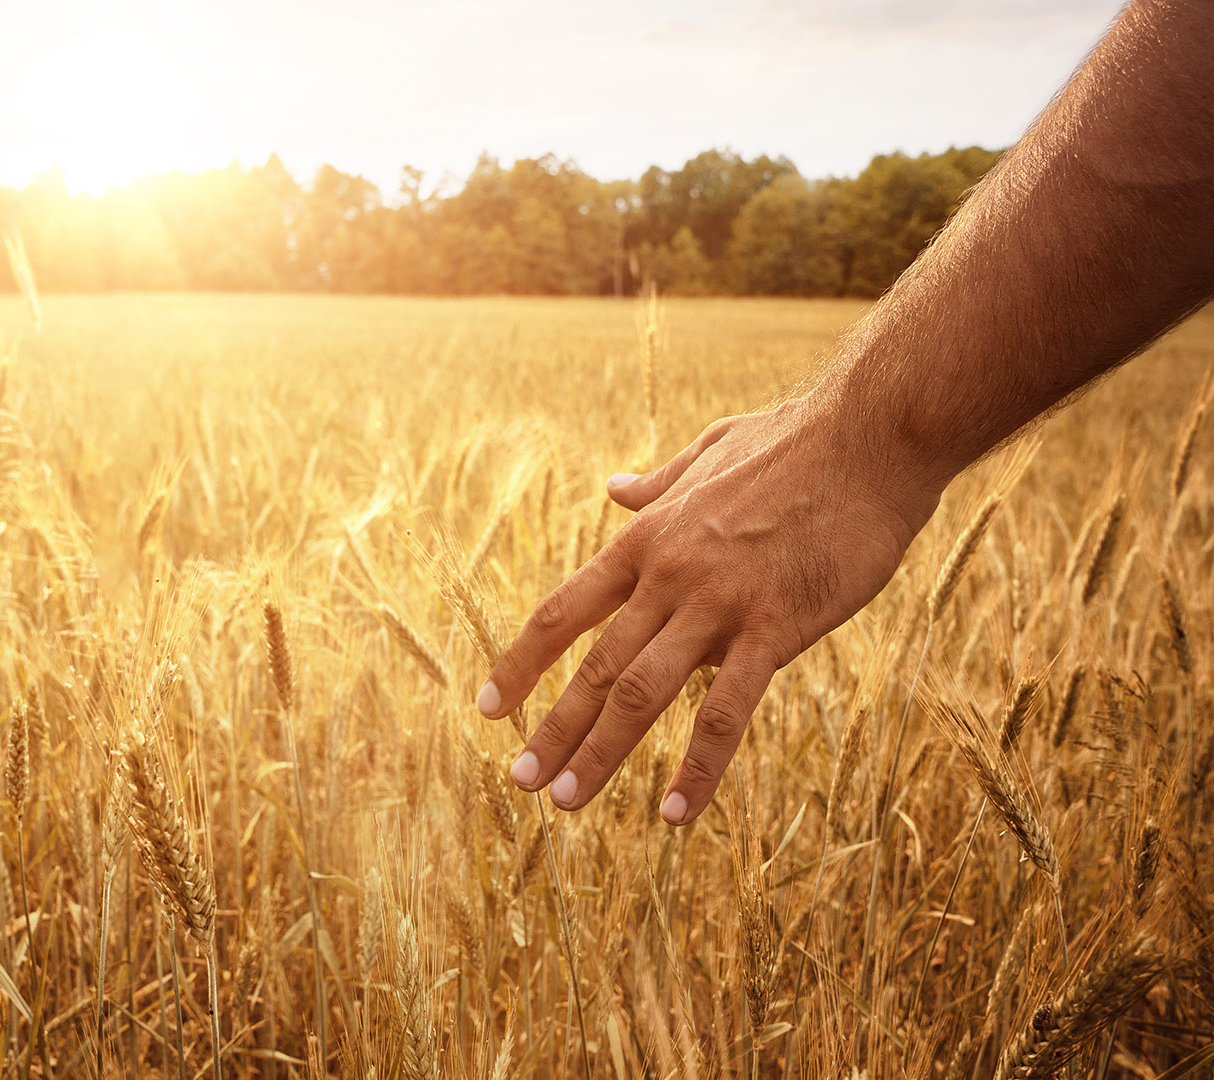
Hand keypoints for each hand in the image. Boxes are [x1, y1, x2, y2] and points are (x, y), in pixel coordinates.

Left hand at [478, 399, 941, 824]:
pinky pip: (726, 711)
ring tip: (566, 801)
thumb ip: (659, 483)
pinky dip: (697, 766)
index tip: (490, 708)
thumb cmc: (797, 442)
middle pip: (595, 666)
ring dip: (600, 753)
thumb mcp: (710, 452)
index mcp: (647, 539)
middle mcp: (668, 575)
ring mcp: (719, 603)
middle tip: (519, 780)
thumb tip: (615, 487)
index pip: (564, 612)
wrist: (874, 434)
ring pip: (642, 693)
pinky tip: (675, 812)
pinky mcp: (776, 626)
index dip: (522, 663)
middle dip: (552, 729)